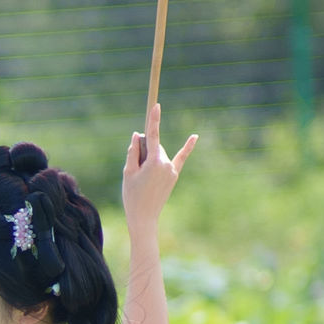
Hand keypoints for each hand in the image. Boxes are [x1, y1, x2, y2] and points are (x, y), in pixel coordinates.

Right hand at [123, 107, 199, 224]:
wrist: (144, 217)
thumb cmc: (132, 195)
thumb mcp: (128, 172)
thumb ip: (133, 152)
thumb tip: (139, 135)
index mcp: (154, 162)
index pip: (153, 136)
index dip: (154, 120)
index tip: (157, 106)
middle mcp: (166, 164)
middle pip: (154, 147)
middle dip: (144, 152)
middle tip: (135, 171)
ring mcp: (172, 170)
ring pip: (160, 155)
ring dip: (151, 159)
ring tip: (142, 179)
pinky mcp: (174, 176)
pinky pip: (181, 158)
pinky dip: (188, 147)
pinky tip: (195, 136)